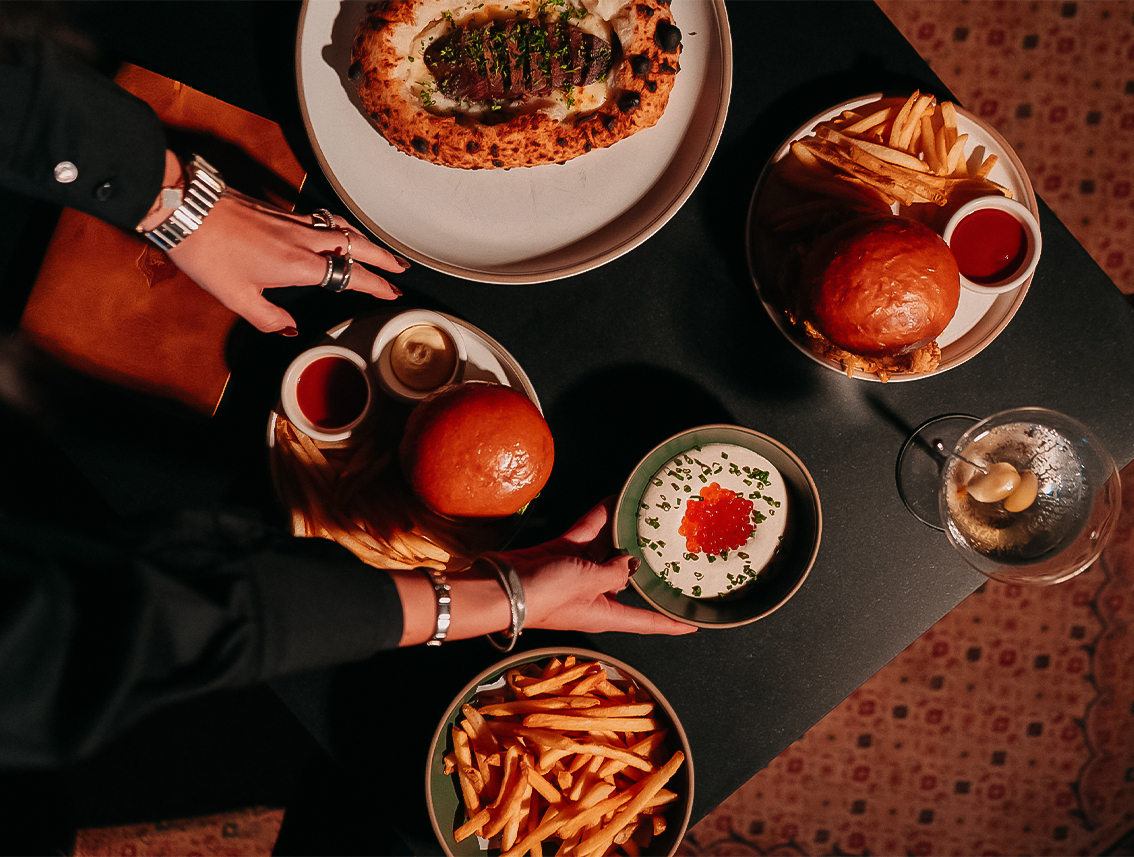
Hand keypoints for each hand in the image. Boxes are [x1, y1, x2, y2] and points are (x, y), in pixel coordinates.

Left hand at [164, 189, 406, 333]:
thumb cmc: (208, 254)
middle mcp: (303, 240)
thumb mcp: (236, 298)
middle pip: (356, 246)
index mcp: (299, 265)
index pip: (350, 275)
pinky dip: (341, 227)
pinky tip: (339, 230)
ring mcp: (293, 223)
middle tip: (401, 268)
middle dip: (382, 257)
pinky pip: (323, 219)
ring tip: (378, 250)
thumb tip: (288, 330)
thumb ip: (268, 318)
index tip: (392, 292)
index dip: (375, 284)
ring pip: (342, 229)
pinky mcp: (280, 212)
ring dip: (365, 241)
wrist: (186, 210)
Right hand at [505, 498, 696, 635]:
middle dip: (647, 563)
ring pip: (608, 551)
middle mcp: (594, 595)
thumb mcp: (590, 582)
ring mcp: (578, 574)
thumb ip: (615, 571)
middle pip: (629, 580)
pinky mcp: (562, 555)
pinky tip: (613, 501)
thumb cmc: (547, 595)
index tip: (695, 623)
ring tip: (645, 513)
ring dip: (623, 533)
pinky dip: (599, 519)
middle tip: (671, 546)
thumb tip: (628, 563)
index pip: (647, 622)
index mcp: (606, 613)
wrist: (502, 585)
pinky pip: (587, 535)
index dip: (672, 622)